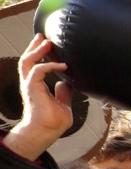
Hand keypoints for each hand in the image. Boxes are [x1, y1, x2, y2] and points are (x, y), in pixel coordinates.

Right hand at [4, 35, 72, 157]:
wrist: (46, 132)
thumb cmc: (53, 122)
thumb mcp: (63, 105)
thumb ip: (62, 94)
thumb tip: (65, 84)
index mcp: (36, 86)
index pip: (34, 65)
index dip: (39, 54)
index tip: (47, 44)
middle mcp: (30, 84)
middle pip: (27, 60)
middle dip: (34, 47)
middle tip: (42, 36)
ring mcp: (29, 85)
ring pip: (27, 62)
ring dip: (37, 50)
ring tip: (47, 42)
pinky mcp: (32, 88)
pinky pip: (38, 71)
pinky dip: (50, 66)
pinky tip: (62, 65)